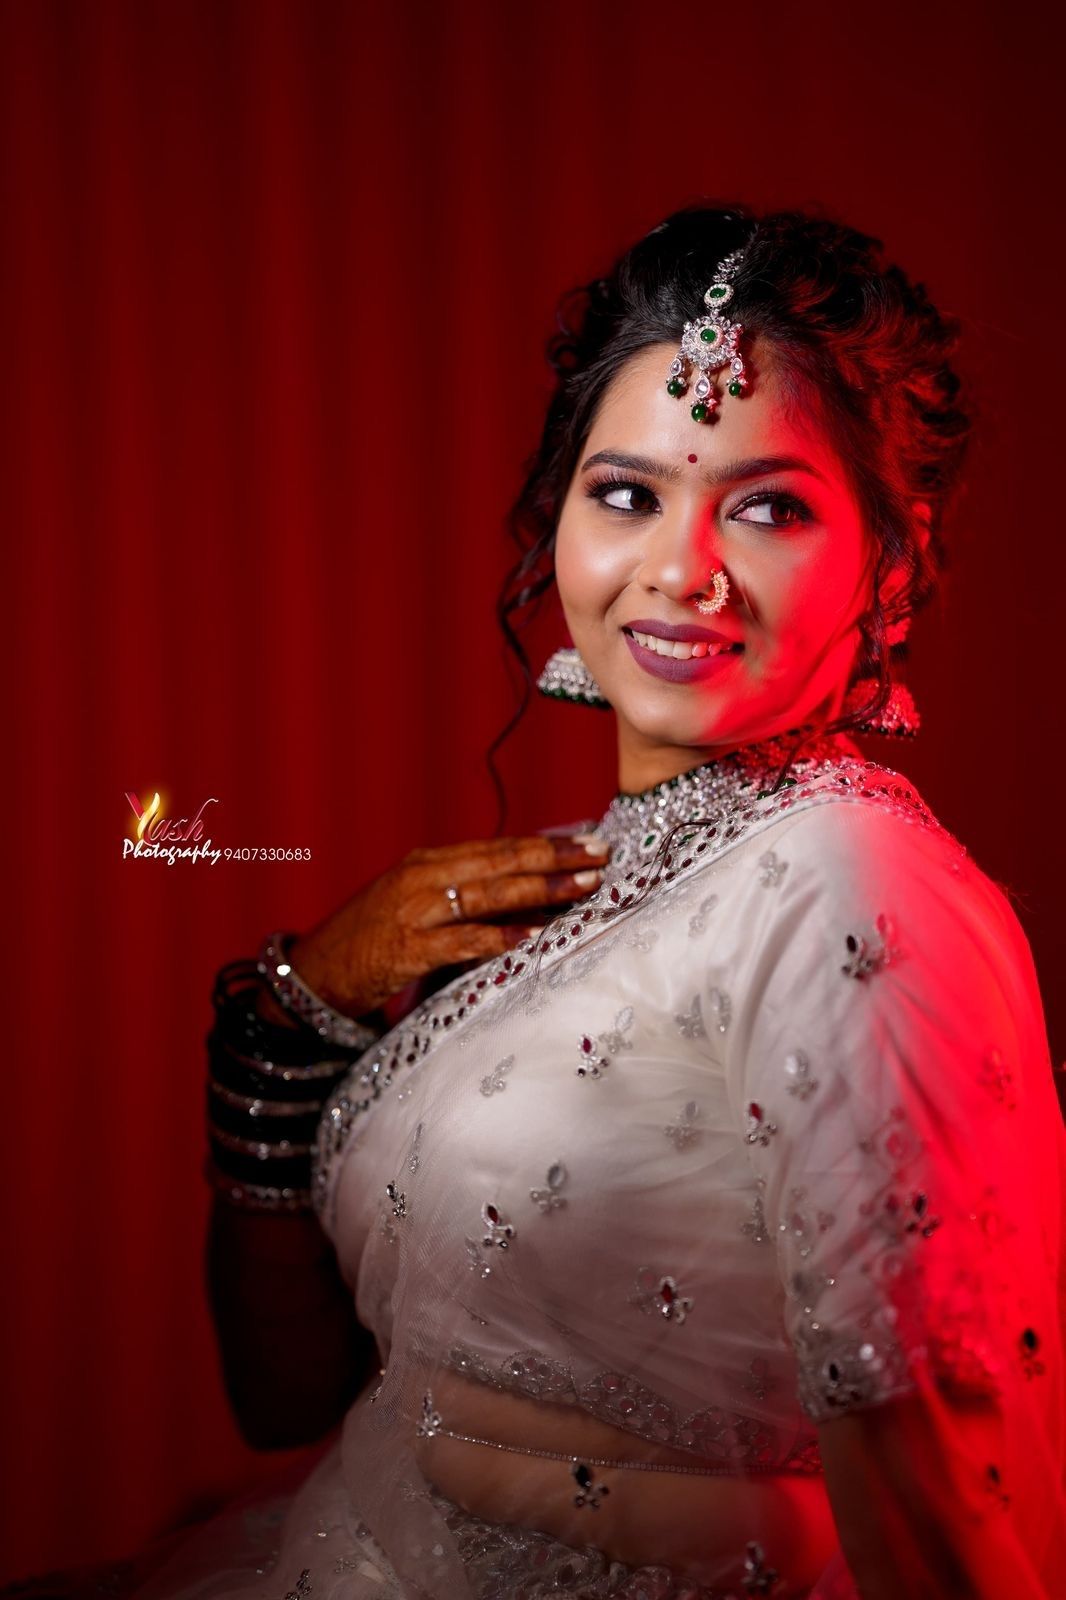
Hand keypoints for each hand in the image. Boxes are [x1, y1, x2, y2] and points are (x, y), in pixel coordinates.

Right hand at [283, 832, 611, 1020]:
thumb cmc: (372, 939)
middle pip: (500, 861)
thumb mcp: (415, 902)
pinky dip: (500, 936)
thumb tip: (525, 895)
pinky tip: (533, 934)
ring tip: (583, 888)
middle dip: (555, 858)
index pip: (497, 846)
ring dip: (541, 890)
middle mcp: (422, 877)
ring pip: (489, 893)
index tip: (586, 841)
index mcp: (427, 861)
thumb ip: (461, 893)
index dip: (545, 843)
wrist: (317, 972)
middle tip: (600, 855)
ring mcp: (415, 911)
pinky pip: (464, 939)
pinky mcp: (409, 949)